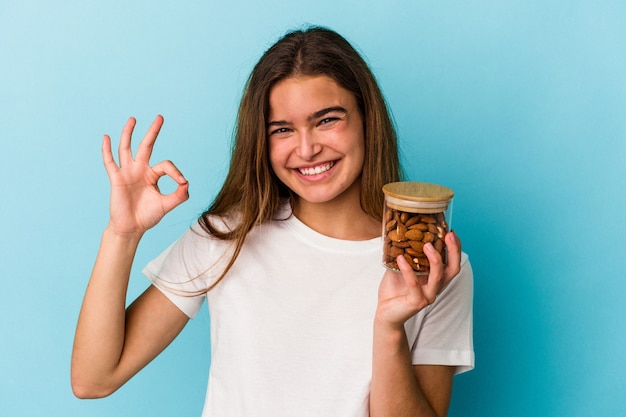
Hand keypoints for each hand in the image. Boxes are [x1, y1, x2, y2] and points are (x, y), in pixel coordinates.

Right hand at [102, 115, 188, 235]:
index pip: (166, 165)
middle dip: (153, 132)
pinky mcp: (116, 179)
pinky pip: (110, 162)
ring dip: (129, 134)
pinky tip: (106, 138)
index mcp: (152, 175)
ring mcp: (127, 173)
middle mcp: (140, 170)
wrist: (131, 228)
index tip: (182, 182)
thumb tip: (186, 182)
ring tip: (133, 119)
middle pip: (147, 146)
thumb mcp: (167, 205)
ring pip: (127, 149)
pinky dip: (107, 150)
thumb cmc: (148, 216)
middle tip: (161, 117)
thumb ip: (180, 195)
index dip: (176, 172)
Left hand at [376, 231, 461, 328]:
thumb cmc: (394, 289)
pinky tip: (400, 258)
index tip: (451, 231)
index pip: (451, 262)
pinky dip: (408, 270)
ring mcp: (427, 296)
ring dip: (435, 259)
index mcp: (435, 278)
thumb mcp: (399, 267)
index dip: (455, 247)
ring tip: (427, 245)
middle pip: (453, 269)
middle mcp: (435, 287)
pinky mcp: (416, 302)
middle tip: (449, 235)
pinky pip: (414, 284)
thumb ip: (405, 252)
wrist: (385, 314)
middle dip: (454, 251)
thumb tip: (400, 231)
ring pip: (438, 277)